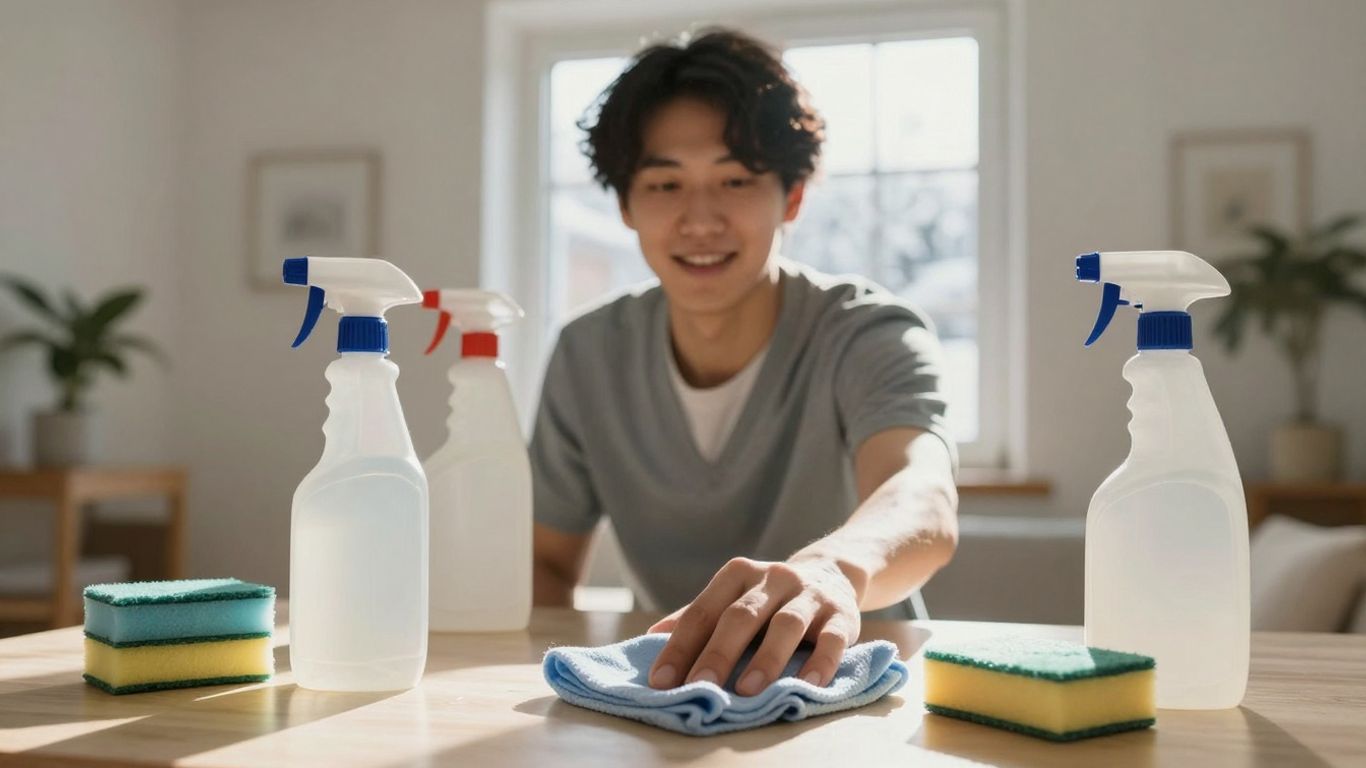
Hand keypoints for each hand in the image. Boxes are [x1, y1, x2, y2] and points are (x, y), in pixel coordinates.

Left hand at [645, 556, 861, 694]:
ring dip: (766, 658)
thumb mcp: (733, 596)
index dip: (681, 646)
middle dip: (718, 653)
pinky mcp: (841, 614)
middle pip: (741, 616)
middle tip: (699, 687)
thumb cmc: (768, 597)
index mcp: (738, 573)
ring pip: (786, 624)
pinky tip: (807, 684)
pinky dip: (821, 662)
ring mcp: (808, 595)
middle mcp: (773, 578)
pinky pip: (832, 638)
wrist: (832, 572)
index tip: (661, 680)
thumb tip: (651, 637)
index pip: (704, 611)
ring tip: (748, 690)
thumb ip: (697, 616)